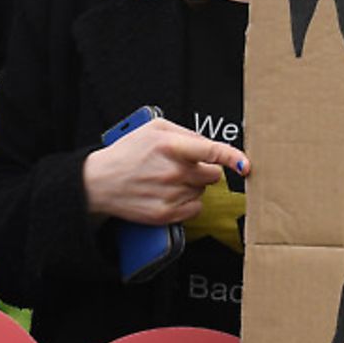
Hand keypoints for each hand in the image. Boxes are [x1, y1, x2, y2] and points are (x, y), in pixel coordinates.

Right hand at [82, 116, 249, 225]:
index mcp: (170, 146)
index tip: (244, 164)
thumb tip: (207, 144)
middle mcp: (173, 171)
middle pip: (212, 175)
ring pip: (203, 192)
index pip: (212, 151)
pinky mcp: (166, 214)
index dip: (233, 157)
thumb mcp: (153, 128)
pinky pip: (195, 209)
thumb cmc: (126, 153)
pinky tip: (171, 195)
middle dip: (204, 170)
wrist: (99, 182)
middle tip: (183, 168)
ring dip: (193, 187)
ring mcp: (170, 194)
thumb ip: (185, 132)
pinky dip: (188, 203)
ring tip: (169, 181)